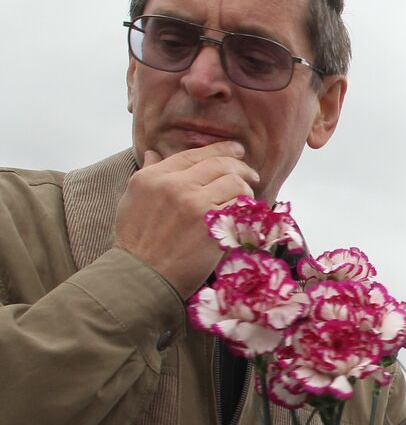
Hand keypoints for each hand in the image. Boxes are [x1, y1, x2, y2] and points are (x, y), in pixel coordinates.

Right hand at [115, 143, 258, 297]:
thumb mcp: (133, 198)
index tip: (237, 151)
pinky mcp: (213, 227)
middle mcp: (176, 186)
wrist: (141, 275)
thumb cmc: (135, 241)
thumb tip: (152, 152)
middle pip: (221, 165)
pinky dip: (246, 210)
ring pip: (236, 184)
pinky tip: (245, 215)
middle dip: (242, 167)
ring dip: (245, 191)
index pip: (196, 154)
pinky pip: (240, 208)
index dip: (222, 149)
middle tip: (253, 174)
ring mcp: (196, 206)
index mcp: (156, 176)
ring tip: (246, 199)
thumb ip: (148, 173)